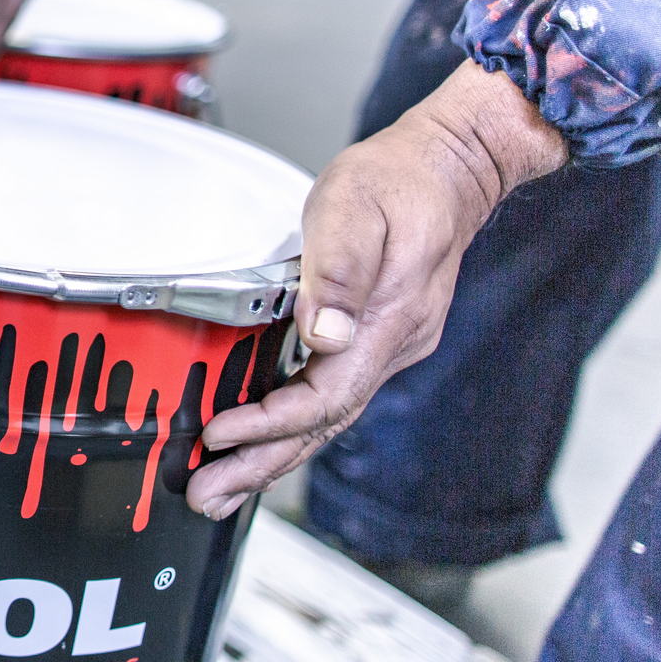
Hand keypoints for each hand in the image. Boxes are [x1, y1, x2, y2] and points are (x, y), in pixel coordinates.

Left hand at [187, 63, 568, 519]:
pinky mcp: (377, 337)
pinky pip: (332, 395)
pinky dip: (293, 423)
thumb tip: (323, 334)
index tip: (219, 434)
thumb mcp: (356, 209)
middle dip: (262, 466)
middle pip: (323, 427)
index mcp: (386, 324)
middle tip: (206, 495)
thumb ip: (337, 272)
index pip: (323, 398)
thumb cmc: (399, 179)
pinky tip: (264, 438)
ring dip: (274, 455)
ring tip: (223, 486)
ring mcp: (388, 345)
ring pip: (328, 417)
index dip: (268, 423)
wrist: (454, 166)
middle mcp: (392, 345)